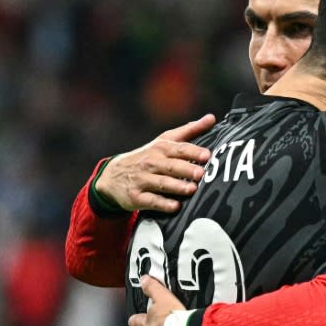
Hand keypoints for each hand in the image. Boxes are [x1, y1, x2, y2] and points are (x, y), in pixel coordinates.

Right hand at [96, 114, 215, 211]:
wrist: (113, 175)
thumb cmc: (148, 156)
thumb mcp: (165, 141)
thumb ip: (190, 130)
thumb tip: (212, 118)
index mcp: (161, 149)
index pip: (178, 148)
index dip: (193, 151)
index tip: (207, 155)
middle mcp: (151, 163)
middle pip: (171, 166)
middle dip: (186, 169)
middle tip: (201, 173)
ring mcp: (142, 180)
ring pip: (162, 183)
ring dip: (177, 186)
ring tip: (192, 189)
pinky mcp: (136, 197)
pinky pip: (151, 201)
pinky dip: (163, 204)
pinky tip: (176, 207)